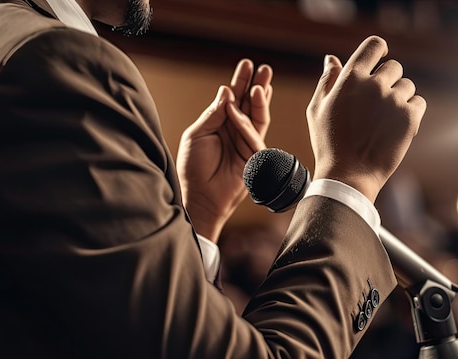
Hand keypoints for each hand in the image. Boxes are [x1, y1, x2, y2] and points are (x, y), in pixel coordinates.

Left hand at [177, 59, 272, 241]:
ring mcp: (245, 143)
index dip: (240, 82)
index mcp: (220, 124)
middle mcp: (234, 131)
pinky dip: (247, 121)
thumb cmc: (193, 168)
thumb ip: (213, 114)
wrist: (199, 196)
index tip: (247, 64)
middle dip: (257, 86)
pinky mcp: (253, 157)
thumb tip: (226, 92)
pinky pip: (253, 135)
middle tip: (264, 68)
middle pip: (249, 105)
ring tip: (262, 82)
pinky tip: (245, 104)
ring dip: (260, 99)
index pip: (233, 99)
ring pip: (257, 117)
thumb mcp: (197, 135)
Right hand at [306, 36, 425, 202]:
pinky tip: (396, 126)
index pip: (373, 46)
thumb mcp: (317, 110)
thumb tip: (332, 59)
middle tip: (376, 105)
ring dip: (399, 98)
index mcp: (350, 78)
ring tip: (383, 120)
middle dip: (387, 81)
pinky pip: (419, 102)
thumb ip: (326, 81)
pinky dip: (411, 112)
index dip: (379, 49)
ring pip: (407, 86)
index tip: (381, 57)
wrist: (348, 175)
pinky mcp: (410, 118)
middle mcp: (374, 85)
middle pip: (394, 67)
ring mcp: (393, 101)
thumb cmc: (329, 144)